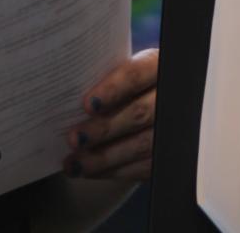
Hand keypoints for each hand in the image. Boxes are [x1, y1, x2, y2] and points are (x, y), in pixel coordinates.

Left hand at [64, 47, 158, 180]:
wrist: (153, 99)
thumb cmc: (127, 83)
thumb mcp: (122, 70)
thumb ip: (103, 79)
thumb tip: (66, 98)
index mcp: (157, 66)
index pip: (137, 75)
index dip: (113, 89)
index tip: (87, 104)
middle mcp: (170, 95)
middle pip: (139, 113)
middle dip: (104, 129)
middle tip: (74, 139)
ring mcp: (173, 127)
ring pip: (142, 145)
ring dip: (104, 158)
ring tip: (74, 163)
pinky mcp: (168, 154)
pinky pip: (144, 166)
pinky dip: (114, 171)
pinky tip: (89, 171)